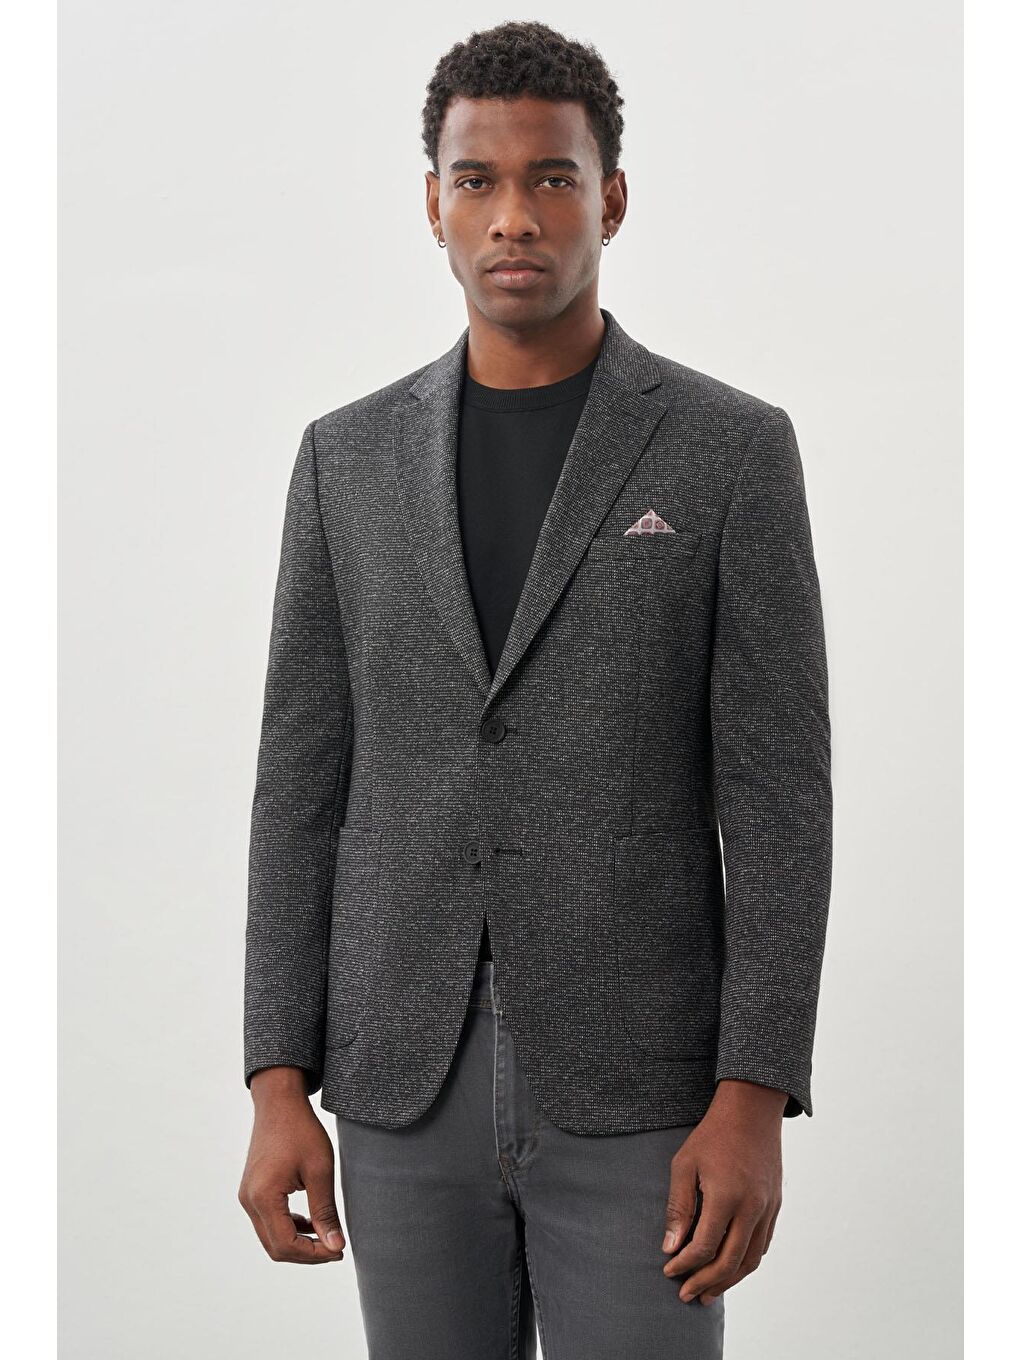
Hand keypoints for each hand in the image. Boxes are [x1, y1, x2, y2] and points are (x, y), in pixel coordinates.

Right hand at [238, 1065, 346, 1263]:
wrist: (279, 1103)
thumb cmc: (301, 1130)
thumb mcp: (319, 1170)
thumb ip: (325, 1211)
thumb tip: (335, 1246)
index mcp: (263, 1197)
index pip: (286, 1244)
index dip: (314, 1255)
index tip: (339, 1251)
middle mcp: (249, 1201)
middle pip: (275, 1247)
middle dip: (306, 1254)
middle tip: (335, 1249)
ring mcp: (247, 1196)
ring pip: (270, 1237)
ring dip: (297, 1242)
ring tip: (326, 1238)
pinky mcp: (251, 1190)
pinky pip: (267, 1221)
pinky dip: (288, 1228)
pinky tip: (309, 1222)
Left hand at [661, 1079, 785, 1303]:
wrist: (752, 1110)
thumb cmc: (712, 1135)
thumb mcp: (685, 1164)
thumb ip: (679, 1207)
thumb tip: (671, 1247)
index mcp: (726, 1197)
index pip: (705, 1247)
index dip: (685, 1265)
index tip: (668, 1271)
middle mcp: (752, 1208)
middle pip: (730, 1262)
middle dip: (705, 1283)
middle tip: (686, 1295)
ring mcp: (768, 1208)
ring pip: (750, 1260)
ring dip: (728, 1281)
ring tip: (708, 1292)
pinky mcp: (776, 1205)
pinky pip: (762, 1245)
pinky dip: (746, 1263)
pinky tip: (730, 1268)